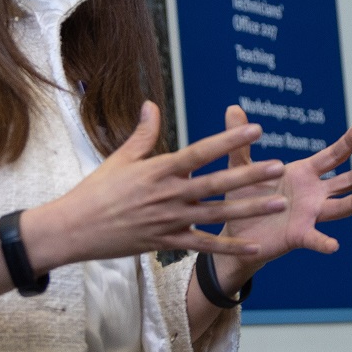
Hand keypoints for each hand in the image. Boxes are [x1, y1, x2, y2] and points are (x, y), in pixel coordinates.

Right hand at [22, 102, 289, 268]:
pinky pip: (204, 246)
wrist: (73, 229)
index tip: (255, 129)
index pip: (200, 152)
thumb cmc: (96, 191)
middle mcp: (168, 194)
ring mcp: (169, 220)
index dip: (229, 141)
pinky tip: (254, 248)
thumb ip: (143, 133)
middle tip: (279, 167)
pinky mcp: (167, 242)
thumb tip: (152, 104)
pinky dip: (229, 248)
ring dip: (250, 209)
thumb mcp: (120, 159)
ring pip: (217, 214)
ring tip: (278, 202)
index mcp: (159, 170)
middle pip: (216, 184)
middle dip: (250, 175)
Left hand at [210, 115, 351, 288]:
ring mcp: (310, 214)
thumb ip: (239, 140)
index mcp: (304, 173)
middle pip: (349, 180)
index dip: (347, 143)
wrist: (235, 233)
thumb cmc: (243, 198)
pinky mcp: (299, 235)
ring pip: (340, 207)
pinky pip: (315, 239)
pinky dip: (324, 242)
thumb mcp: (240, 168)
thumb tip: (233, 108)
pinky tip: (334, 245)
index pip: (332, 156)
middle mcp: (314, 193)